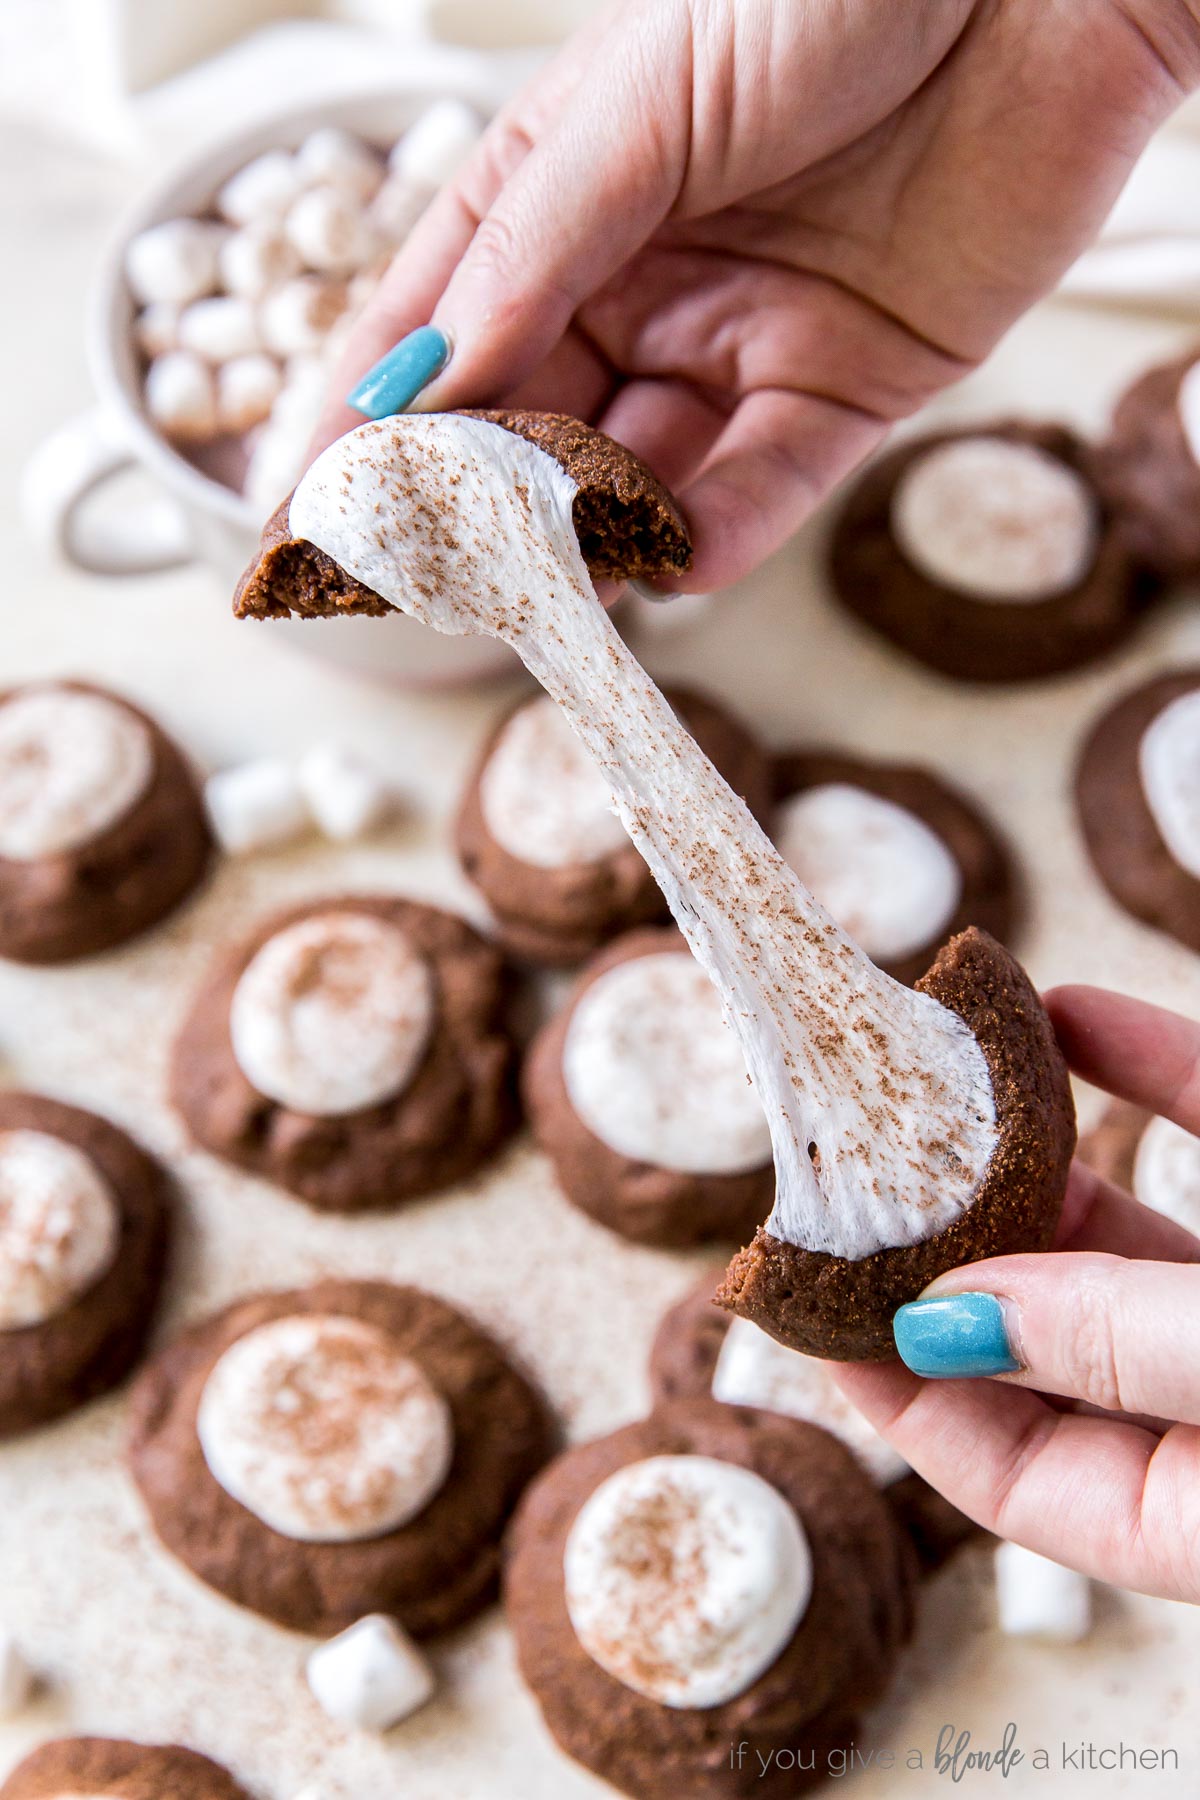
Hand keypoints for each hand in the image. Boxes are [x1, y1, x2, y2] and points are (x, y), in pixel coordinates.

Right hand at [318, 0, 1199, 591]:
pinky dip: (724, 531)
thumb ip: (529, 256)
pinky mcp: (845, 388)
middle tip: (438, 573)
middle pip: (529, 423)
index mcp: (557, 199)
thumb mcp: (635, 110)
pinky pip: (768, 485)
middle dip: (482, 502)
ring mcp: (737, 341)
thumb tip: (423, 386)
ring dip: (596, 536)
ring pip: (641, 474)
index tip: (304, 514)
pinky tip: (678, 564)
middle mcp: (637, 283)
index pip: (432, 328)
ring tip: (552, 588)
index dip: (365, 423)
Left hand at [836, 985, 1199, 1602]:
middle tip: (849, 1170)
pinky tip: (1069, 1010)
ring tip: (930, 1084)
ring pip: (1130, 1232)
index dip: (897, 1390)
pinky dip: (1150, 1069)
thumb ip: (1112, 1345)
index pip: (1010, 1474)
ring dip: (1036, 1150)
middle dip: (953, 1248)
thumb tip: (941, 1317)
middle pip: (1053, 1338)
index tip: (803, 1300)